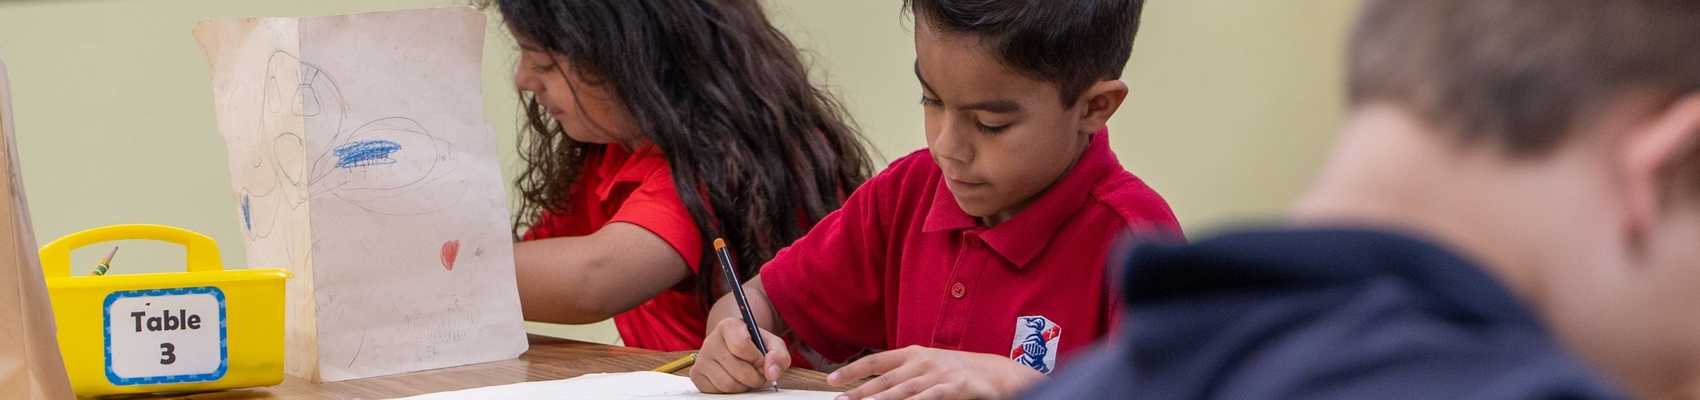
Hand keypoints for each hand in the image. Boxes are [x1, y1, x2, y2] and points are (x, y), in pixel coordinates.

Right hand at [691, 317, 791, 392]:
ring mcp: (701, 358)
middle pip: (737, 370)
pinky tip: (734, 380)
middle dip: (755, 377)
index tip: (762, 361)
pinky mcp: (696, 375)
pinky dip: (731, 391)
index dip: (757, 359)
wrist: (735, 345)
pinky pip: (718, 392)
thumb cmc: (755, 344)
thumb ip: (778, 355)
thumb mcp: (772, 344)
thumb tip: (771, 373)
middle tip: (759, 374)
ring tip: (747, 377)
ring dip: (744, 386)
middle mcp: (710, 340)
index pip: (740, 345)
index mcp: (728, 326)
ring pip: (727, 384)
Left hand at [826, 346, 1045, 399]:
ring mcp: (938, 374)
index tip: (832, 380)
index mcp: (912, 354)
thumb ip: (902, 375)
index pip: (876, 360)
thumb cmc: (957, 372)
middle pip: (885, 379)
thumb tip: (873, 389)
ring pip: (903, 390)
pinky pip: (931, 398)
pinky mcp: (955, 387)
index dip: (853, 370)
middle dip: (860, 392)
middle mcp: (922, 362)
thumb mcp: (927, 368)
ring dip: (882, 399)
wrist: (995, 373)